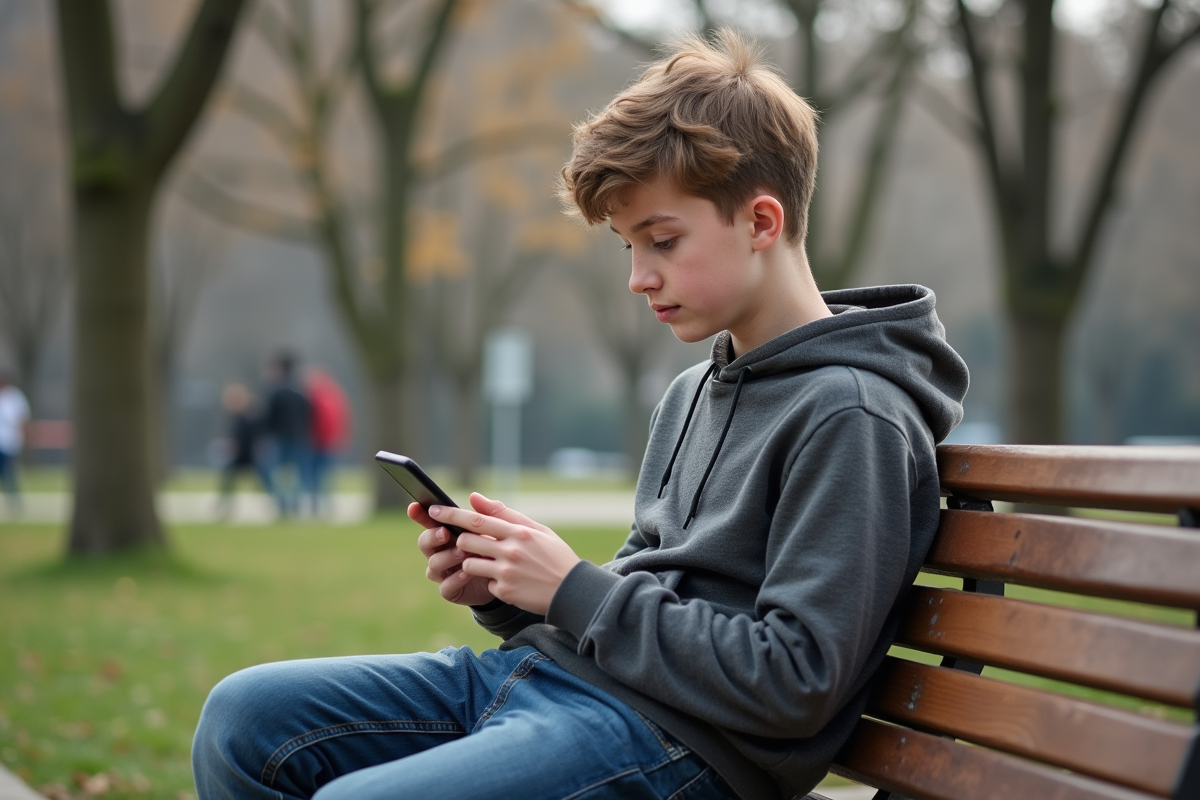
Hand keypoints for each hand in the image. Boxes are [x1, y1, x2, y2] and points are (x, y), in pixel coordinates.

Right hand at [410, 498, 495, 606]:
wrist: (509, 580)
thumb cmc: (498, 551)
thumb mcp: (497, 531)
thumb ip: (486, 515)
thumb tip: (473, 496)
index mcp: (449, 534)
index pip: (430, 522)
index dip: (420, 515)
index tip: (414, 506)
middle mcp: (442, 552)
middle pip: (424, 543)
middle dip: (432, 536)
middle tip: (444, 532)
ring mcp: (445, 573)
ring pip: (433, 565)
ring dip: (446, 557)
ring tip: (463, 553)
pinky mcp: (452, 591)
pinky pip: (445, 587)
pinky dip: (455, 579)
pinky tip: (467, 572)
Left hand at [428, 493, 580, 614]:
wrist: (573, 591)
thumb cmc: (555, 556)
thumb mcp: (537, 530)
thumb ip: (505, 514)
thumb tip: (474, 498)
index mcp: (519, 532)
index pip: (477, 520)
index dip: (451, 515)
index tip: (433, 511)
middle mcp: (511, 551)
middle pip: (467, 541)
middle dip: (460, 541)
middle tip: (464, 542)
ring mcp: (507, 572)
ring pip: (469, 564)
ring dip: (471, 562)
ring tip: (488, 563)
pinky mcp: (506, 591)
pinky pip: (485, 583)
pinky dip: (492, 581)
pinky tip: (509, 582)